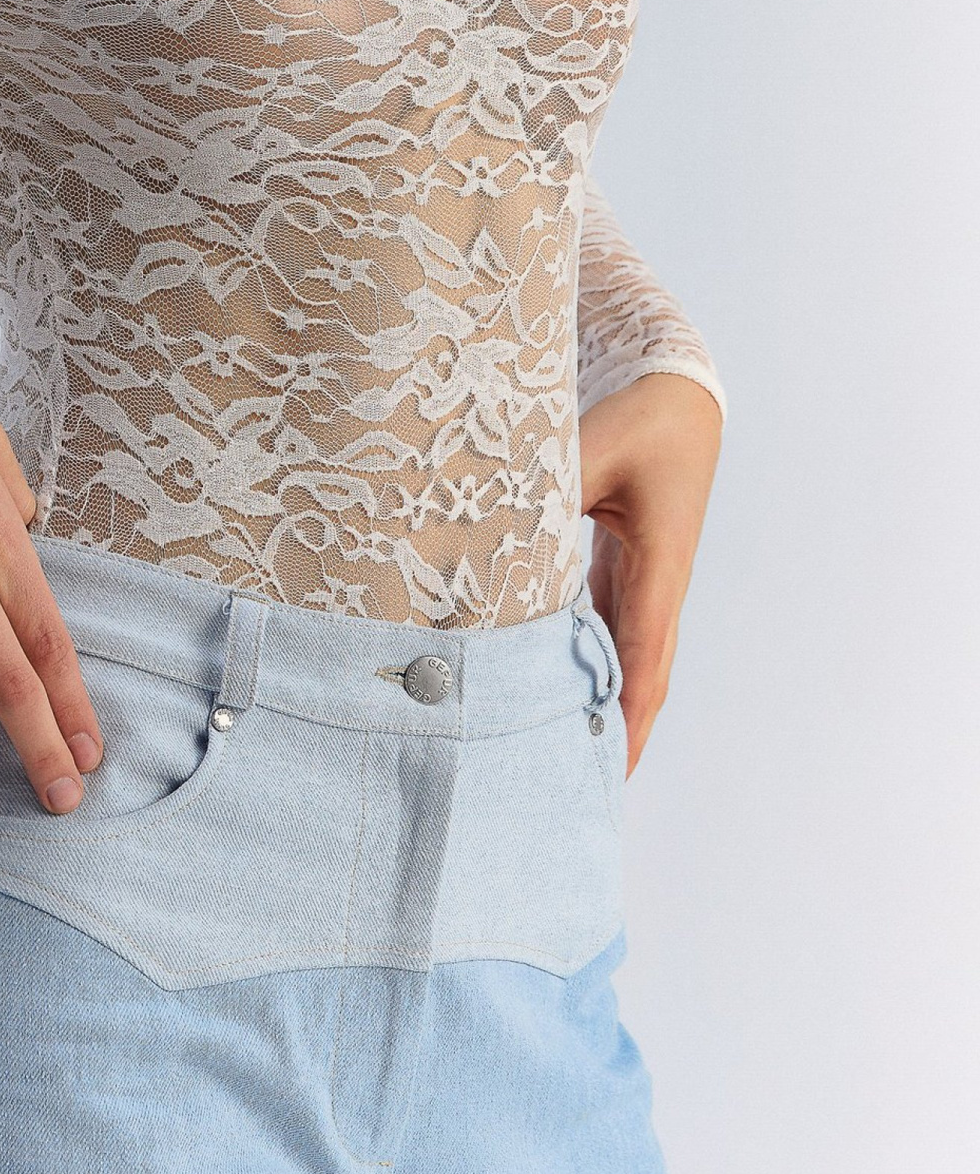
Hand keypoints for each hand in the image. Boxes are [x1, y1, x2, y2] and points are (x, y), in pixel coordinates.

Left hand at [578, 372, 723, 775]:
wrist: (675, 387)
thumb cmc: (643, 414)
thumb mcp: (593, 444)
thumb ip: (546, 486)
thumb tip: (498, 524)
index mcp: (657, 567)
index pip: (642, 660)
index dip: (628, 718)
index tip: (611, 766)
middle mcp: (656, 584)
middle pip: (640, 676)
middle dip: (619, 732)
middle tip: (585, 785)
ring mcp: (643, 577)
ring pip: (623, 655)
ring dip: (601, 701)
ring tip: (566, 751)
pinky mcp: (624, 561)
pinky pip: (606, 624)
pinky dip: (587, 660)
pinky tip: (556, 684)